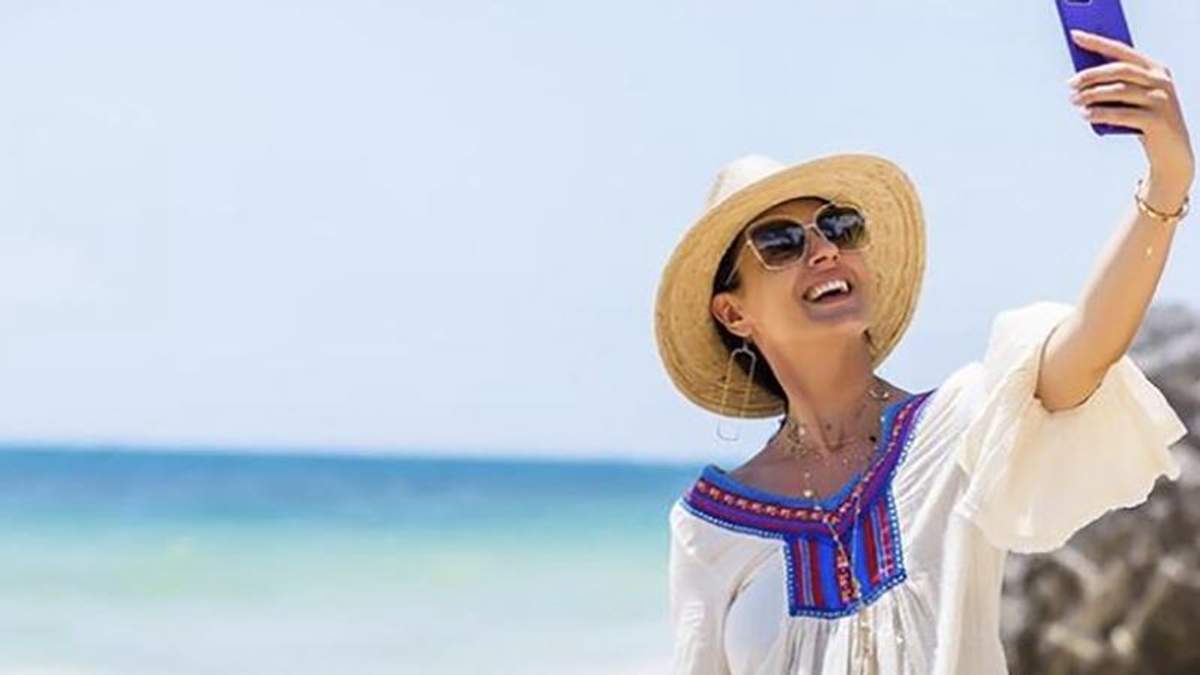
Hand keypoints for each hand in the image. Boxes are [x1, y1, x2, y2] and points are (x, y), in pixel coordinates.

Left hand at [1067, 29, 1194, 194]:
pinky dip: (1100, 113)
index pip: (1122, 50)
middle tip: (1070, 83)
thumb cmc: (1144, 121)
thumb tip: (1081, 77)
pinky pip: (1122, 114)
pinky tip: (1086, 115)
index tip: (1075, 36)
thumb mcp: (1134, 98)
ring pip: (1119, 91)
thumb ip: (1116, 85)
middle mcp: (1161, 81)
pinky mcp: (1156, 121)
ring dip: (1092, 95)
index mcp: (1155, 69)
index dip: (1097, 42)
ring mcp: (1161, 100)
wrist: (1172, 152)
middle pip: (1120, 70)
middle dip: (1091, 74)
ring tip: (1075, 100)